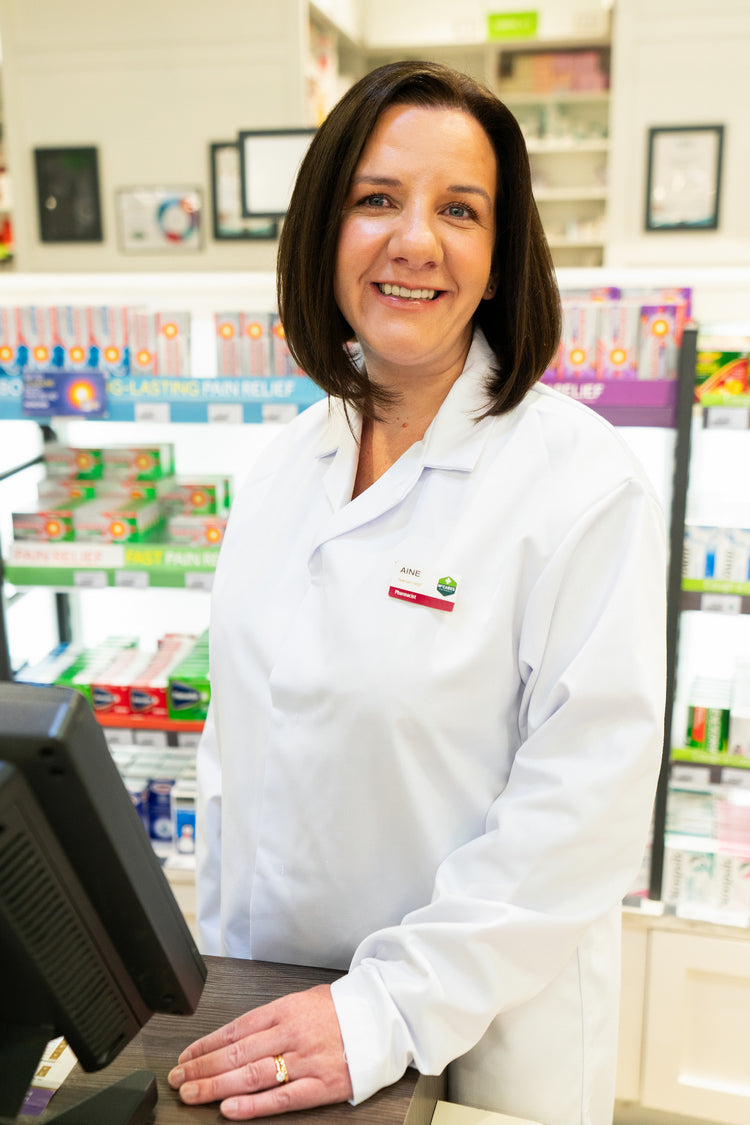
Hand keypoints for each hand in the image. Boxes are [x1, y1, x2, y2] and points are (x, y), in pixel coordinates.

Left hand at [167, 983, 352, 1118]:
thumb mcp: (303, 1000)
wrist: (383, 1017)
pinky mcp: (321, 1086)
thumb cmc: (342, 1010)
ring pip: (252, 1075)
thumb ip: (271, 1019)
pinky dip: (253, 1105)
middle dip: (202, 1067)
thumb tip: (234, 1037)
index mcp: (285, 1010)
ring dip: (217, 1086)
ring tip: (192, 1093)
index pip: (235, 1029)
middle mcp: (291, 1034)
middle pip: (236, 1053)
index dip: (206, 1045)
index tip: (185, 1057)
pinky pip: (282, 1098)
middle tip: (178, 1079)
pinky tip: (230, 1109)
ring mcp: (305, 1060)